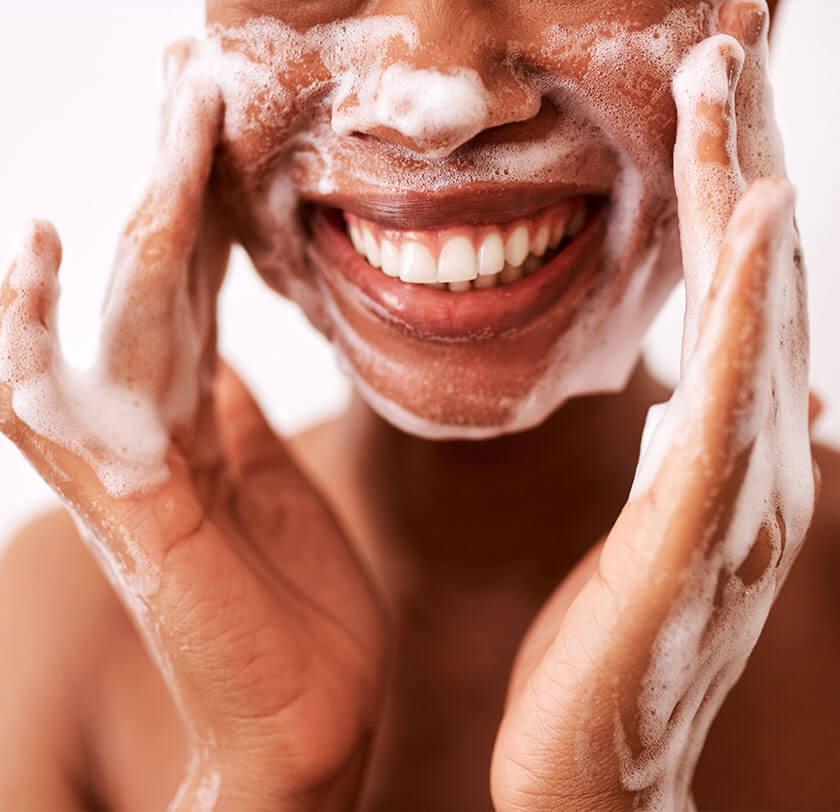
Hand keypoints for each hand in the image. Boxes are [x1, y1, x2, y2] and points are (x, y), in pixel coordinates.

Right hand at [0, 43, 385, 810]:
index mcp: (194, 421)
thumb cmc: (295, 616)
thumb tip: (219, 347)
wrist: (302, 729)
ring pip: (114, 321)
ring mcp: (130, 470)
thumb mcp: (273, 485)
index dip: (198, 199)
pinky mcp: (131, 515)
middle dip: (170, 178)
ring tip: (164, 126)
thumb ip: (231, 414)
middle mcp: (150, 431)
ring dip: (135, 221)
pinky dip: (30, 335)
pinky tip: (37, 258)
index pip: (188, 282)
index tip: (217, 117)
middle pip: (151, 279)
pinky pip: (55, 413)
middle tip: (189, 76)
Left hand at [491, 3, 816, 809]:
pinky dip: (745, 312)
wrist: (593, 775)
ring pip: (755, 320)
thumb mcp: (643, 529)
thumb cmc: (601, 652)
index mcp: (726, 450)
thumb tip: (714, 386)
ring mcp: (741, 501)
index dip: (730, 181)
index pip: (732, 291)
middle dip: (748, 153)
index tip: (707, 80)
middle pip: (757, 278)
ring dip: (750, 195)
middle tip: (729, 34)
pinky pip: (726, 408)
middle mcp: (756, 460)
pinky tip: (756, 224)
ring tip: (731, 84)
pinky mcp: (696, 544)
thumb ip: (681, 450)